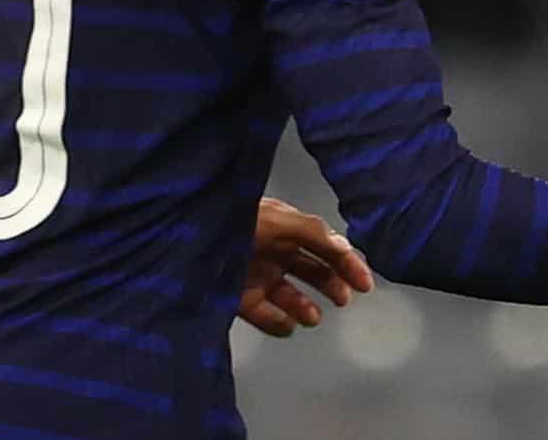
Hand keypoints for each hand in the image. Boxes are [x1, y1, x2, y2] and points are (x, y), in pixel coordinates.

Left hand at [237, 197, 374, 335]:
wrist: (183, 241)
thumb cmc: (232, 223)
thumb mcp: (275, 220)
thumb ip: (311, 232)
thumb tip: (343, 245)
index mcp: (285, 227)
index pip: (324, 244)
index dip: (347, 262)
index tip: (365, 284)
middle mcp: (274, 250)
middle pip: (312, 269)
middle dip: (331, 284)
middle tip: (344, 299)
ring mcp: (256, 274)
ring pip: (290, 295)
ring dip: (305, 306)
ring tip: (313, 317)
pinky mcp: (238, 297)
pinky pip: (265, 314)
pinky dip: (278, 323)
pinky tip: (287, 326)